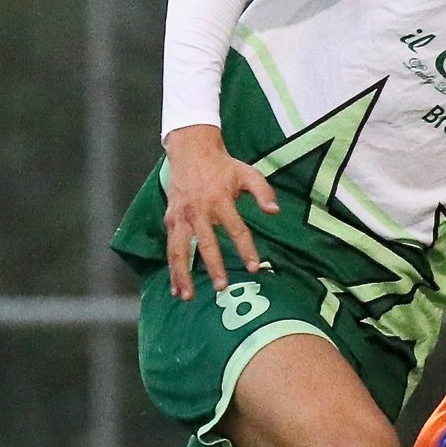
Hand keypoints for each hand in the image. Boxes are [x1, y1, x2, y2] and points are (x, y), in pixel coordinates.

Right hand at [162, 123, 278, 298]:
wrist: (191, 150)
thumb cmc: (223, 166)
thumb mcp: (248, 173)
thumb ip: (263, 192)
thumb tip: (275, 212)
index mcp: (219, 200)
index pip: (236, 229)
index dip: (246, 249)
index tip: (254, 267)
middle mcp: (198, 210)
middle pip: (206, 243)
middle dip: (214, 266)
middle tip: (222, 287)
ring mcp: (181, 216)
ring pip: (179, 250)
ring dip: (183, 274)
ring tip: (187, 296)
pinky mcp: (170, 219)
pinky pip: (170, 247)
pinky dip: (172, 268)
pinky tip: (175, 287)